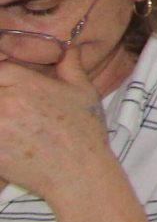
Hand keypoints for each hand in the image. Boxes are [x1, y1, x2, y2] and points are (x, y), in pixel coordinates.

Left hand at [0, 55, 115, 203]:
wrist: (78, 173)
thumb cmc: (84, 132)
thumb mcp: (84, 92)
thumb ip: (72, 66)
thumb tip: (70, 48)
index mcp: (28, 85)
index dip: (3, 73)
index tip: (8, 82)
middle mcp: (6, 103)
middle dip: (1, 94)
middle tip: (10, 106)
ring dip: (0, 114)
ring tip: (8, 123)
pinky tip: (7, 139)